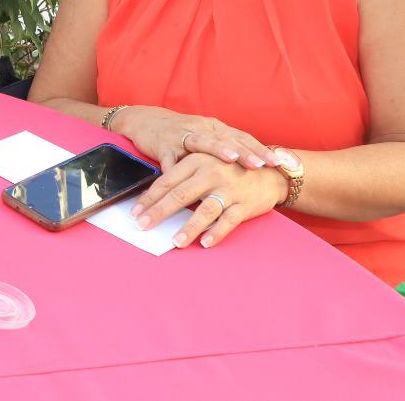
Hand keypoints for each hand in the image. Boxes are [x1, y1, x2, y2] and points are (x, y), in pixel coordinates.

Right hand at [116, 106, 278, 172]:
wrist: (144, 121)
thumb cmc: (180, 132)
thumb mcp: (205, 136)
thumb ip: (225, 148)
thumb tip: (255, 168)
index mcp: (214, 128)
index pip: (241, 137)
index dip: (260, 149)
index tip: (279, 161)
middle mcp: (201, 128)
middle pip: (227, 139)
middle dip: (245, 152)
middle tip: (263, 164)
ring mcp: (181, 135)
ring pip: (203, 142)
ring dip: (218, 150)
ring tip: (233, 159)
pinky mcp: (163, 145)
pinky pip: (171, 159)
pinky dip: (178, 168)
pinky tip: (185, 176)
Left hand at [130, 151, 287, 247]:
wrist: (270, 172)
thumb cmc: (230, 170)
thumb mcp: (204, 166)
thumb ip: (182, 178)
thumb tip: (154, 198)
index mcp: (196, 161)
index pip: (166, 182)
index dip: (149, 198)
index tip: (134, 212)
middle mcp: (211, 173)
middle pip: (179, 195)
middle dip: (158, 212)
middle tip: (142, 226)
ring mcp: (228, 189)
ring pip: (204, 211)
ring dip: (188, 228)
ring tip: (174, 242)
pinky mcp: (244, 204)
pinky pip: (228, 221)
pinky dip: (216, 232)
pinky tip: (205, 243)